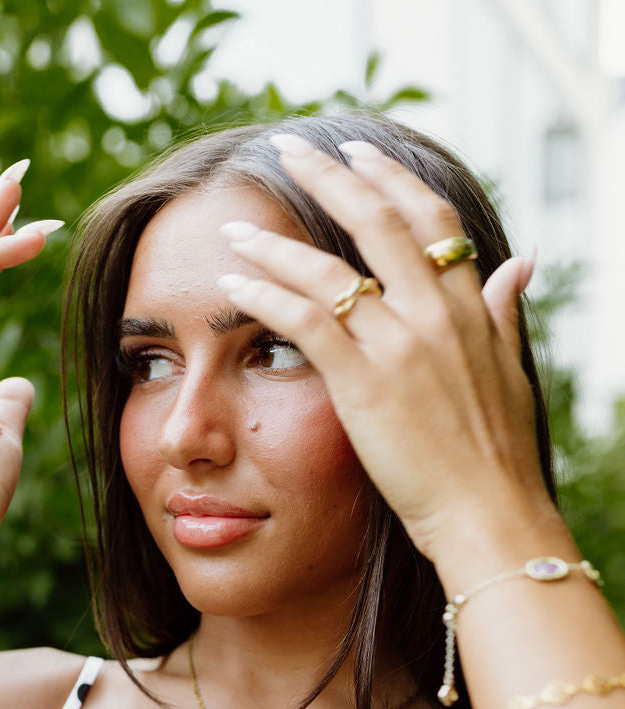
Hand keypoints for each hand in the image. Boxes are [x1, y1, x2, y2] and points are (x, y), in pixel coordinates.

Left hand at [216, 135, 555, 562]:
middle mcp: (436, 314)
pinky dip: (265, 295)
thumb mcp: (511, 374)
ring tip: (234, 226)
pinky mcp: (364, 383)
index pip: (431, 221)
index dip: (392, 179)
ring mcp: (399, 345)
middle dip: (328, 177)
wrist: (490, 515)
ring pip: (328, 268)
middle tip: (287, 151)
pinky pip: (304, 321)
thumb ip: (503, 313)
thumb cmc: (498, 460)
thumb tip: (519, 263)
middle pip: (376, 220)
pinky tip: (232, 284)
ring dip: (274, 241)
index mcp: (471, 310)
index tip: (359, 154)